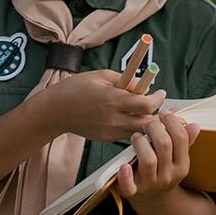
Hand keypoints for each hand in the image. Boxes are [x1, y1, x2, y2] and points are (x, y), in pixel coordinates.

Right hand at [35, 71, 163, 141]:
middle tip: (158, 105)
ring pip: (139, 132)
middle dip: (157, 114)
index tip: (161, 93)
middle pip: (148, 124)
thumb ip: (126, 80)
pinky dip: (133, 127)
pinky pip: (127, 135)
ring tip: (145, 111)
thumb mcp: (102, 75)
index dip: (158, 98)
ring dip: (146, 123)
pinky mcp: (106, 139)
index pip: (146, 104)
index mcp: (113, 100)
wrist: (55, 111)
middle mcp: (113, 119)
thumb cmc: (76, 89)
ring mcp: (110, 132)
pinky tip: (129, 117)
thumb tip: (143, 85)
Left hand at [117, 113, 200, 203]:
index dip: (172, 122)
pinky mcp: (134, 191)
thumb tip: (193, 124)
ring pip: (148, 160)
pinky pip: (129, 185)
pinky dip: (126, 176)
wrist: (153, 200)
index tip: (164, 114)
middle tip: (147, 123)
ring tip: (136, 136)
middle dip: (154, 128)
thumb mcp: (177, 158)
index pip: (180, 138)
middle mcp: (168, 175)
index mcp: (182, 165)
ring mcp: (151, 184)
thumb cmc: (163, 171)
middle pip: (164, 145)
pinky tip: (124, 165)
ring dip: (141, 143)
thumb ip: (183, 140)